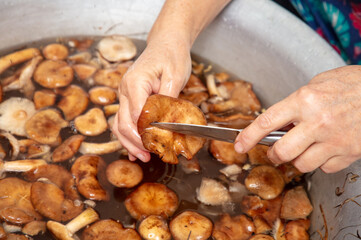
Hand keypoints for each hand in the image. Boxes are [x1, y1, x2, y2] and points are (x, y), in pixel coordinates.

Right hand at [112, 39, 191, 161]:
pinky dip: (128, 135)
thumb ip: (168, 100)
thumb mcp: (175, 75)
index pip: (135, 115)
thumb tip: (166, 123)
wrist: (166, 43)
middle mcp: (125, 89)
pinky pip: (124, 119)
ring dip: (130, 142)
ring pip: (120, 124)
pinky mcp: (130, 98)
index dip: (145, 133)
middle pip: (123, 123)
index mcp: (135, 83)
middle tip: (149, 156)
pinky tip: (134, 149)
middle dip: (135, 142)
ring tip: (142, 157)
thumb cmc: (172, 55)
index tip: (157, 146)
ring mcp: (125, 94)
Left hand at [234, 65, 360, 172]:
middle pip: (281, 152)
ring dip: (298, 159)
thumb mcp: (319, 83)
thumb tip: (281, 119)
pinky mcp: (348, 153)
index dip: (248, 136)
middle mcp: (317, 122)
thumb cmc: (354, 84)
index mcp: (305, 100)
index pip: (266, 122)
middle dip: (274, 154)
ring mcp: (334, 140)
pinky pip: (324, 168)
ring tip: (306, 146)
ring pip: (301, 164)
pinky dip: (321, 162)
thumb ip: (297, 102)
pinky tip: (327, 148)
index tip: (239, 145)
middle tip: (275, 151)